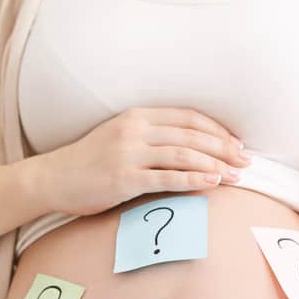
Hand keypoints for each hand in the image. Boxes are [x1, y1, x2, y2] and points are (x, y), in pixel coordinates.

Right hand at [34, 106, 252, 216]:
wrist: (53, 179)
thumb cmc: (89, 162)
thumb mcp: (120, 137)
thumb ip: (151, 137)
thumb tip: (191, 150)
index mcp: (137, 115)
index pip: (188, 118)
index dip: (217, 130)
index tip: (237, 143)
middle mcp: (135, 130)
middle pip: (192, 136)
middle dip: (224, 148)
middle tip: (246, 161)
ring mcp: (129, 153)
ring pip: (184, 155)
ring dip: (215, 165)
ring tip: (237, 176)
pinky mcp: (125, 179)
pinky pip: (168, 178)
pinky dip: (194, 180)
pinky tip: (213, 183)